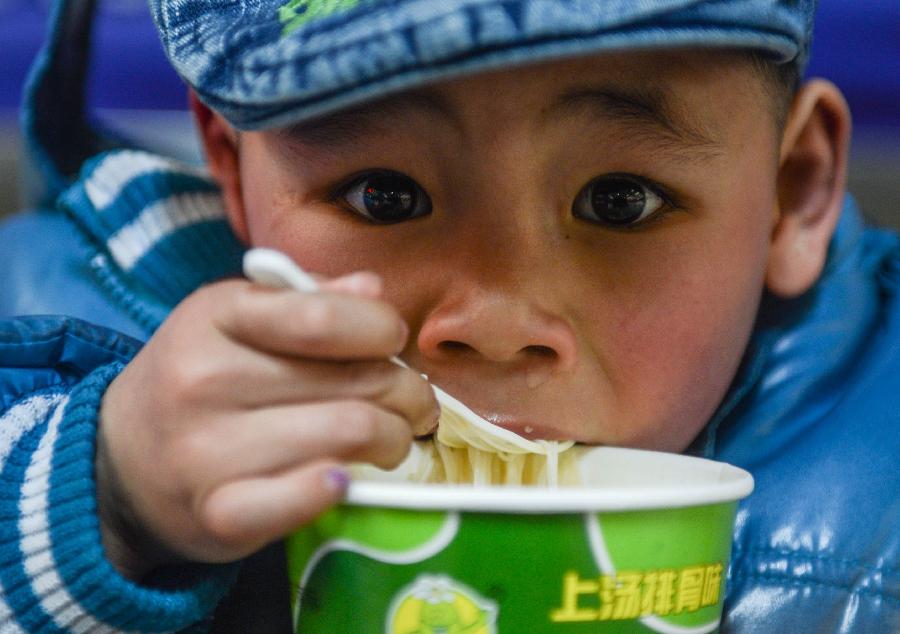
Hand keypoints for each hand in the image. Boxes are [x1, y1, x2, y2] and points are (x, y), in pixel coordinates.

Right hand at [95, 272, 437, 578]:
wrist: (120, 460)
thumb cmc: (200, 377)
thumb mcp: (237, 317)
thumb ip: (308, 298)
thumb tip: (373, 290)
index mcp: (216, 316)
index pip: (325, 318)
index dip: (383, 329)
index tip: (392, 343)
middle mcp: (205, 379)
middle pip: (356, 381)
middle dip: (408, 392)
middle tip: (412, 402)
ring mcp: (207, 450)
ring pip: (351, 434)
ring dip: (394, 439)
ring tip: (390, 439)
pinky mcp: (218, 513)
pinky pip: (306, 498)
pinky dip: (340, 487)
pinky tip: (347, 478)